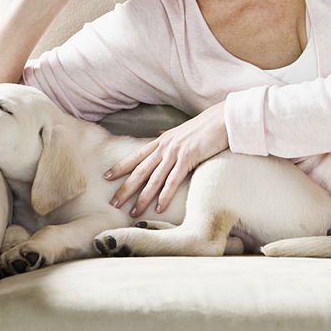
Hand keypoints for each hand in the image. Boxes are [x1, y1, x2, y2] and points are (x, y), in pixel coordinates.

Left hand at [105, 101, 229, 216]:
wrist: (223, 119)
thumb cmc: (207, 125)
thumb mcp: (183, 131)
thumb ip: (171, 136)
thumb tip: (161, 134)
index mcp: (162, 140)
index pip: (136, 156)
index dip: (120, 167)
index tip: (106, 177)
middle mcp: (165, 147)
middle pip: (140, 171)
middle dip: (125, 188)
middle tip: (114, 203)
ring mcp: (175, 153)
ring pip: (153, 179)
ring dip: (142, 198)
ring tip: (133, 212)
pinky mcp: (188, 158)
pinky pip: (173, 181)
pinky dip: (164, 196)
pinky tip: (158, 208)